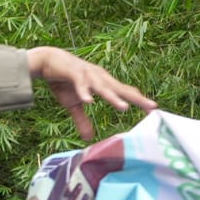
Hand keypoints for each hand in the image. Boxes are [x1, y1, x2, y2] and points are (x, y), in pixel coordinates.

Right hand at [27, 47, 156, 139]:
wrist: (46, 60)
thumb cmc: (63, 81)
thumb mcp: (73, 104)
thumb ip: (82, 119)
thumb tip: (88, 138)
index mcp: (103, 83)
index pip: (124, 92)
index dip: (138, 100)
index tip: (153, 111)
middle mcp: (99, 78)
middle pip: (120, 89)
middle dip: (136, 98)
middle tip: (152, 107)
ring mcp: (87, 74)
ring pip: (103, 88)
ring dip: (113, 98)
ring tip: (124, 107)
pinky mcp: (73, 73)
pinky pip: (80, 84)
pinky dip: (85, 93)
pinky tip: (90, 101)